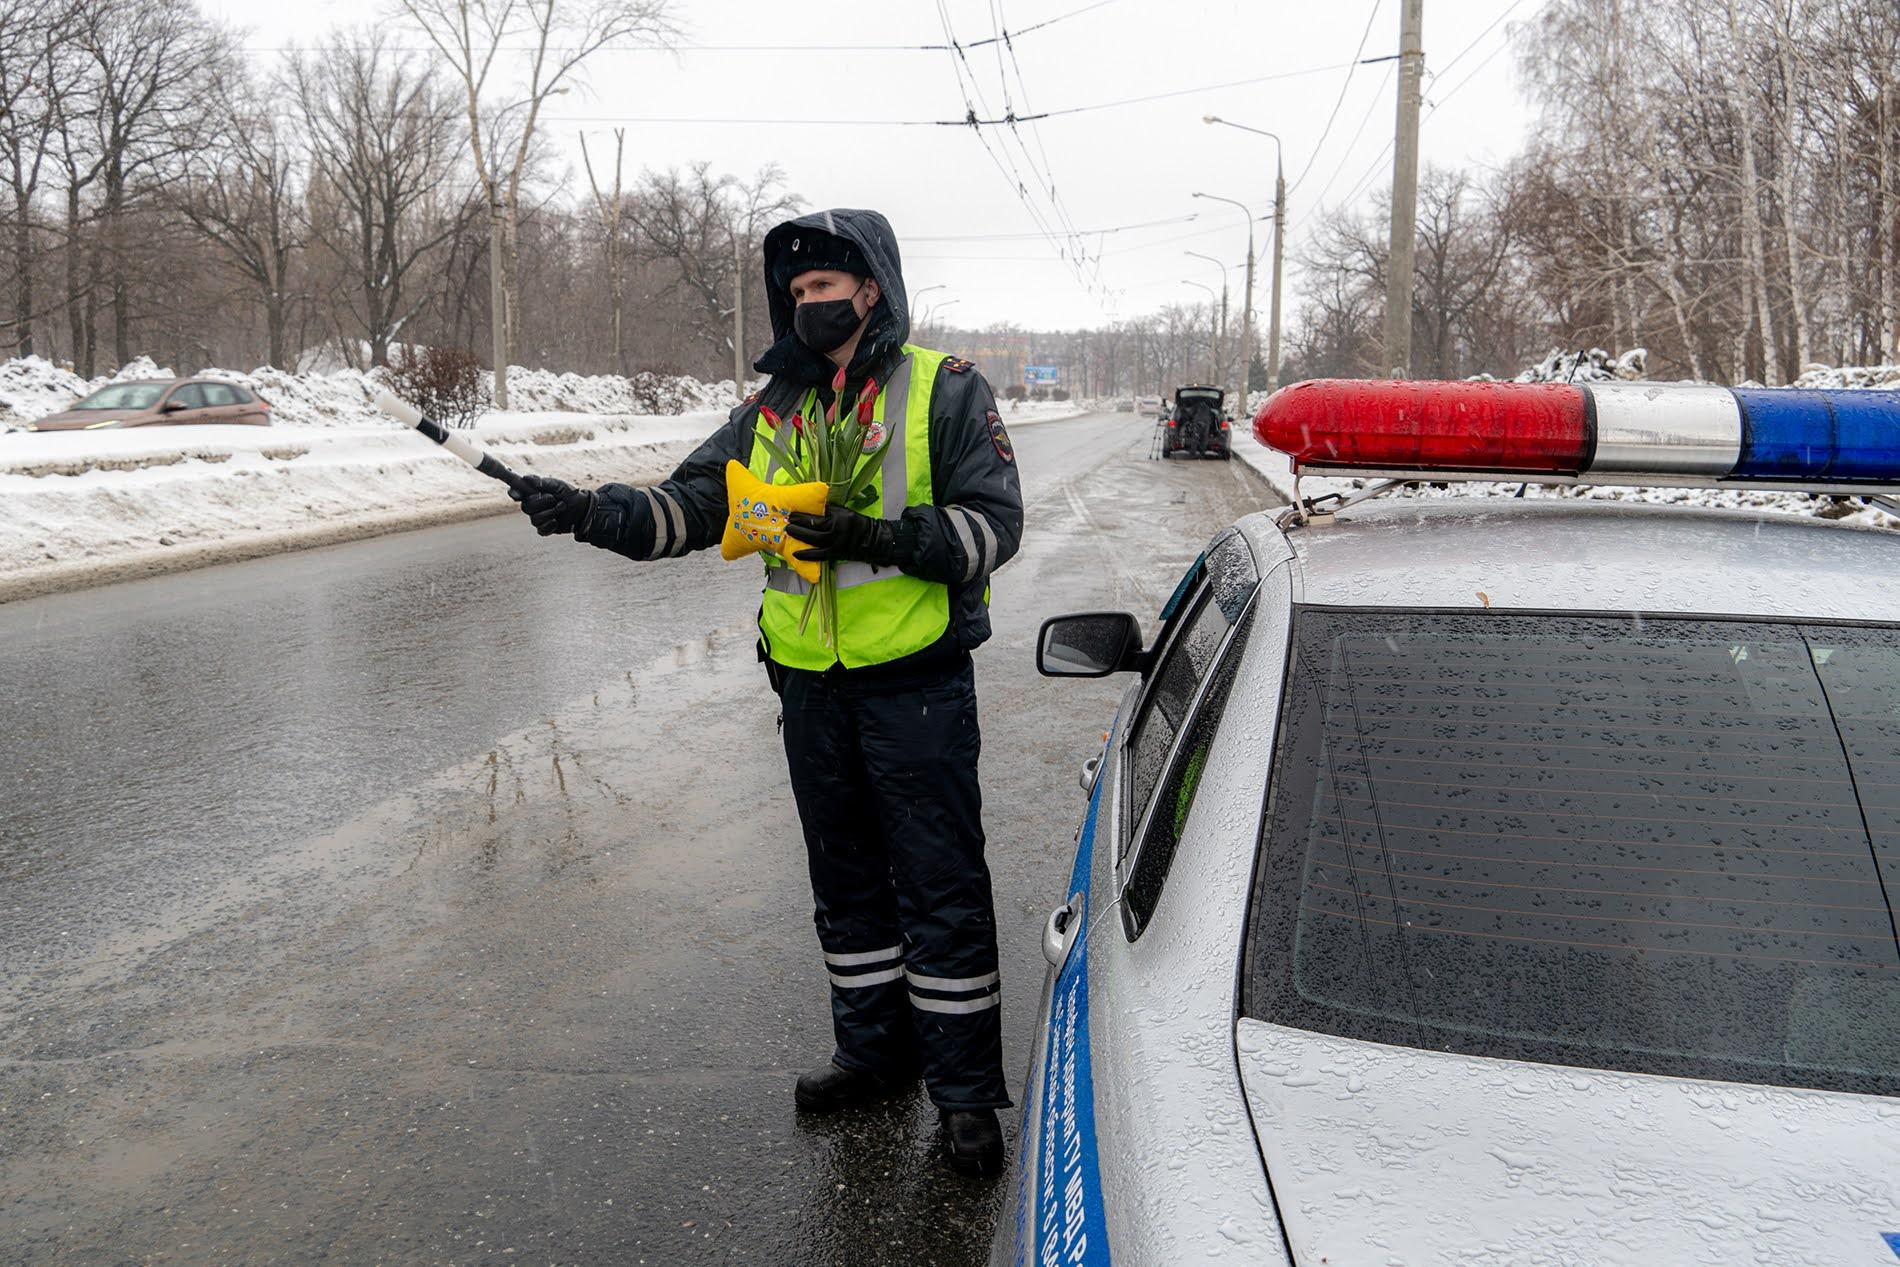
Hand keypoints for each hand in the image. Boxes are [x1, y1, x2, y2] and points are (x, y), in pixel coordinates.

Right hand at [510, 474, 593, 535]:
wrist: (582, 509)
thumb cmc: (569, 494)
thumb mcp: (558, 485)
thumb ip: (543, 482)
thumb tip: (526, 478)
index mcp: (533, 493)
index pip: (516, 492)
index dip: (514, 493)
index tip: (517, 495)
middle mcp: (532, 505)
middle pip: (526, 508)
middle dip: (541, 503)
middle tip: (553, 498)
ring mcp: (537, 517)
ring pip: (534, 519)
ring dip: (550, 513)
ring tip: (562, 506)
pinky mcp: (544, 528)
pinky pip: (540, 530)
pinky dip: (550, 526)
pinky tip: (557, 522)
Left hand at [785, 504, 899, 564]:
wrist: (871, 540)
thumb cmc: (856, 523)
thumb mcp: (844, 511)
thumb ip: (829, 510)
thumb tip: (811, 506)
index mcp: (838, 518)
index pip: (817, 516)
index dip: (802, 516)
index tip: (792, 513)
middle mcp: (836, 530)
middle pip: (813, 528)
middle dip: (798, 525)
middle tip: (787, 522)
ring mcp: (836, 544)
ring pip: (814, 540)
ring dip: (800, 536)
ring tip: (789, 532)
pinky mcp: (836, 554)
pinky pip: (819, 555)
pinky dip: (807, 555)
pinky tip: (796, 553)